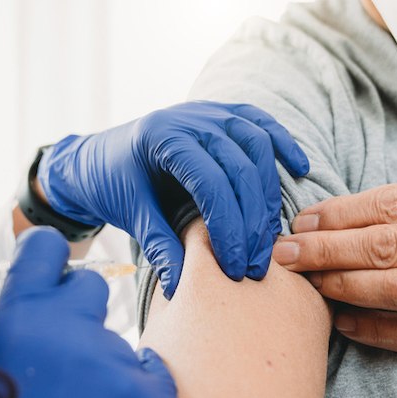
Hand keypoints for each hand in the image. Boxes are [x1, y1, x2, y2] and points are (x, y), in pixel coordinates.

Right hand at [0, 231, 177, 397]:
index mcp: (22, 317)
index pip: (46, 248)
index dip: (42, 262)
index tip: (39, 281)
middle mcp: (76, 329)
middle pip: (87, 288)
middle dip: (70, 313)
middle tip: (48, 362)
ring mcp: (120, 364)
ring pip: (113, 341)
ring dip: (95, 363)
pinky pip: (150, 376)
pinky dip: (131, 395)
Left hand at [38, 101, 309, 297]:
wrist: (97, 157)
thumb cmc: (112, 184)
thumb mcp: (130, 214)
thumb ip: (158, 245)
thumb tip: (181, 285)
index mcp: (164, 138)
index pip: (211, 183)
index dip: (229, 228)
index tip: (234, 267)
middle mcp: (191, 118)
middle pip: (242, 167)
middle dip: (253, 221)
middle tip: (255, 265)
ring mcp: (209, 112)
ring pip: (258, 145)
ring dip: (270, 194)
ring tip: (271, 237)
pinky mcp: (222, 114)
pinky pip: (260, 122)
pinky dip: (282, 143)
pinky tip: (299, 168)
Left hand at [272, 182, 396, 365]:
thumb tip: (358, 211)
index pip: (395, 202)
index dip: (343, 211)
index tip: (305, 217)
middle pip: (386, 245)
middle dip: (327, 248)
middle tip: (284, 251)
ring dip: (342, 286)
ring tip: (306, 282)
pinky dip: (377, 329)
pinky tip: (344, 322)